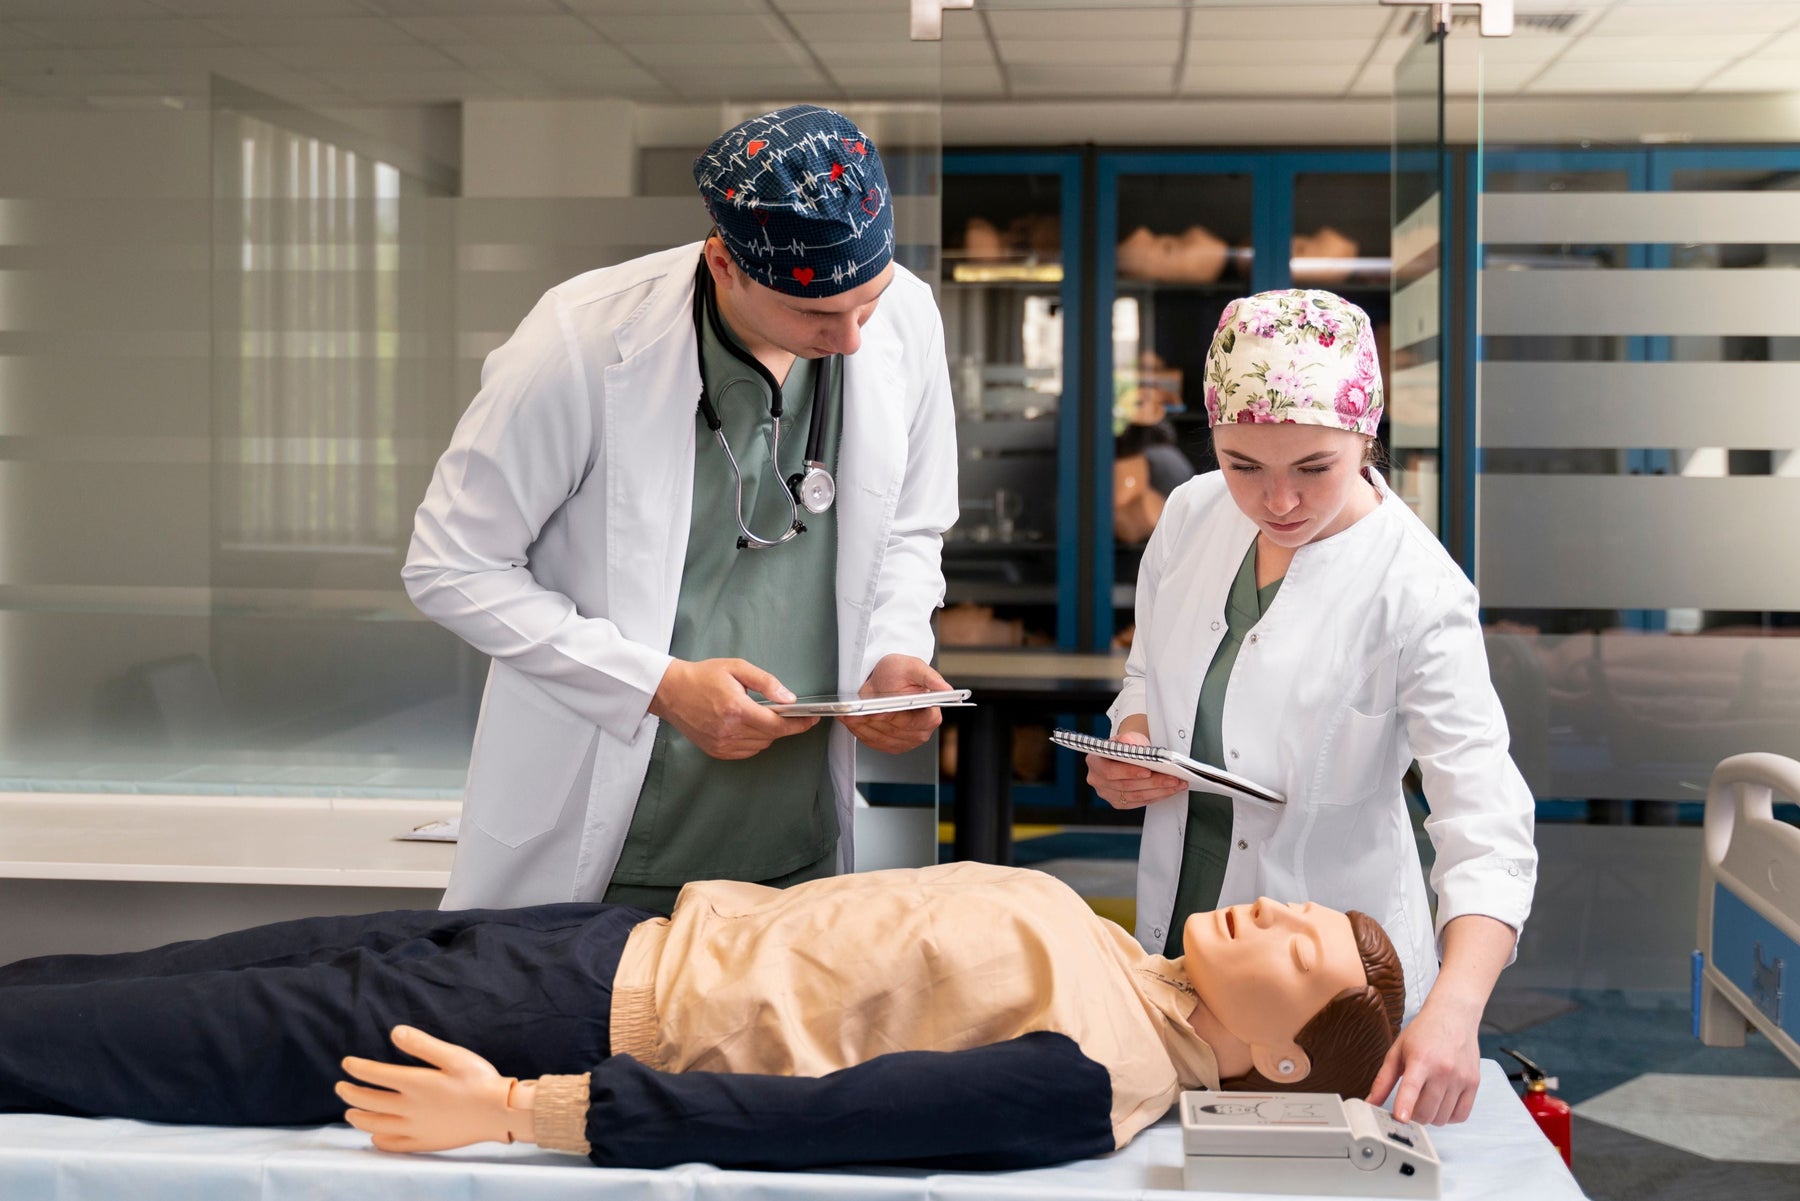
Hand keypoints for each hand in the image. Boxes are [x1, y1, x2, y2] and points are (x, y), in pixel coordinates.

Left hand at [337, 1025, 534, 1152]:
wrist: (498, 1112)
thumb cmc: (479, 1080)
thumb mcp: (454, 1055)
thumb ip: (422, 1045)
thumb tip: (394, 1032)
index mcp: (415, 1084)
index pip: (375, 1075)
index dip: (357, 1068)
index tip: (346, 1063)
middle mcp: (409, 1108)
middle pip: (369, 1101)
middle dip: (350, 1093)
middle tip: (340, 1087)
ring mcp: (415, 1128)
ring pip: (376, 1125)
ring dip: (359, 1118)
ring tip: (349, 1112)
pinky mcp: (424, 1142)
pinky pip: (394, 1145)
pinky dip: (379, 1141)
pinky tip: (375, 1137)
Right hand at [649, 658, 817, 758]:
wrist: (670, 691)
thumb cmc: (702, 676)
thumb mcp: (737, 668)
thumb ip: (766, 682)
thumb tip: (789, 698)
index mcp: (736, 709)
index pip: (777, 724)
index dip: (799, 724)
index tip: (811, 720)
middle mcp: (729, 731)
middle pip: (771, 736)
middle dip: (785, 726)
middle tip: (789, 713)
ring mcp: (721, 744)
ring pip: (761, 745)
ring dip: (768, 733)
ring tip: (760, 715)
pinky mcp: (716, 751)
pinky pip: (747, 751)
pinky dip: (754, 741)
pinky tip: (748, 725)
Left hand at [841, 654, 948, 753]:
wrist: (884, 678)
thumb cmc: (899, 672)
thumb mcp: (914, 667)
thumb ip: (930, 678)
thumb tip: (947, 690)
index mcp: (931, 714)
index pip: (912, 722)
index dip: (894, 716)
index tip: (879, 710)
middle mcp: (921, 731)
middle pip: (894, 731)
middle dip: (875, 719)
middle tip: (859, 711)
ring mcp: (906, 741)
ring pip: (880, 738)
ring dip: (864, 726)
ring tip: (851, 714)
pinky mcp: (891, 745)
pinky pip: (872, 742)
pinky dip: (860, 731)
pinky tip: (852, 720)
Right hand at [1086, 727, 1187, 809]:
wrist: (1126, 754)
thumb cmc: (1125, 746)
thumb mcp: (1126, 737)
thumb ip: (1127, 739)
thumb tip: (1128, 742)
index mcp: (1095, 762)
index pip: (1110, 772)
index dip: (1129, 772)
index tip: (1149, 771)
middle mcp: (1097, 780)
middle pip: (1126, 786)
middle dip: (1153, 782)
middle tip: (1172, 778)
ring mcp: (1107, 794)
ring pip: (1136, 797)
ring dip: (1159, 791)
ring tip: (1176, 784)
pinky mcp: (1119, 803)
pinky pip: (1140, 802)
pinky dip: (1157, 796)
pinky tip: (1168, 790)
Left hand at [1364, 996, 1483, 1125]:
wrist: (1453, 1016)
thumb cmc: (1424, 1032)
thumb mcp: (1397, 1051)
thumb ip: (1382, 1080)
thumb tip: (1370, 1102)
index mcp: (1421, 1059)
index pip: (1412, 1087)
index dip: (1405, 1105)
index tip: (1401, 1118)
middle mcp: (1443, 1069)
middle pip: (1427, 1111)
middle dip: (1413, 1117)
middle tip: (1408, 1109)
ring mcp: (1461, 1078)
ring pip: (1443, 1117)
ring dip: (1431, 1117)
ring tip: (1425, 1101)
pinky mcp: (1473, 1083)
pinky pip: (1461, 1115)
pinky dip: (1449, 1117)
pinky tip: (1441, 1104)